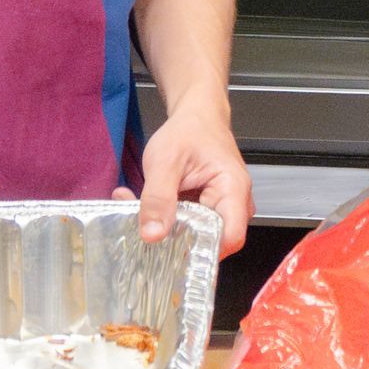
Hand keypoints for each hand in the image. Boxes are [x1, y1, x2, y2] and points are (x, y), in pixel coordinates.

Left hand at [136, 85, 251, 255]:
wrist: (196, 117)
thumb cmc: (189, 131)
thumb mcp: (166, 161)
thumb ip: (158, 198)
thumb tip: (153, 235)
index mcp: (233, 190)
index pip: (229, 238)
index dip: (203, 251)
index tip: (169, 251)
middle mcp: (234, 205)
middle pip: (211, 241)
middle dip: (172, 239)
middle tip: (140, 228)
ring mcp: (221, 210)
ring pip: (195, 236)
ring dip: (164, 228)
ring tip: (135, 208)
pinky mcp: (206, 212)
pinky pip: (187, 227)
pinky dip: (164, 219)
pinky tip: (141, 204)